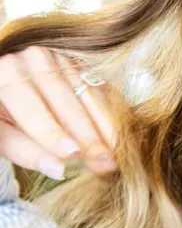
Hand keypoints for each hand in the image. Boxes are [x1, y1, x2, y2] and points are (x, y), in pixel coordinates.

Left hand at [0, 47, 116, 179]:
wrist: (10, 88)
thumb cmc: (4, 115)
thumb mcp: (3, 134)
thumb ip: (24, 150)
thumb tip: (58, 170)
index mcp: (5, 73)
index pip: (30, 104)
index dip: (51, 131)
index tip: (72, 154)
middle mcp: (33, 58)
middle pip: (64, 97)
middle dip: (86, 133)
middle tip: (104, 162)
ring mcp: (61, 57)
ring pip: (88, 92)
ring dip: (106, 126)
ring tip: (117, 154)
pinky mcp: (82, 63)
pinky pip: (103, 88)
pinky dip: (114, 113)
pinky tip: (123, 136)